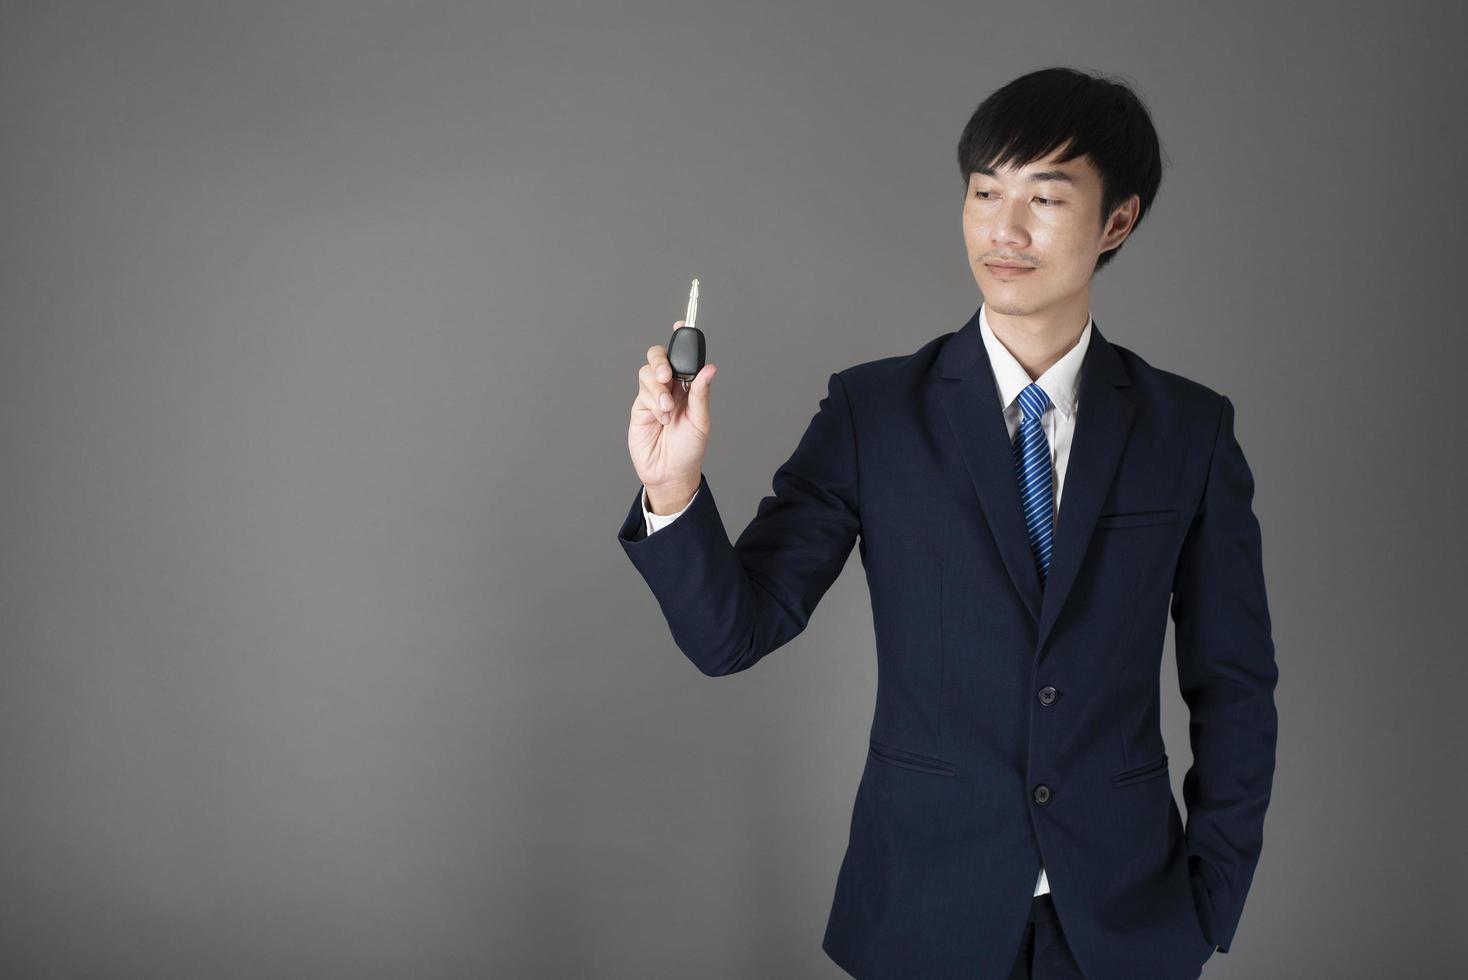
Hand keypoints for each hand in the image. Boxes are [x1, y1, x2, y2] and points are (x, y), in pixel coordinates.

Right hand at [627, 324, 715, 510]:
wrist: (669, 472)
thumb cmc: (689, 450)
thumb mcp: (701, 421)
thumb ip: (700, 394)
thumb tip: (710, 369)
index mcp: (689, 387)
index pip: (684, 357)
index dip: (682, 339)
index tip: (682, 325)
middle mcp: (671, 387)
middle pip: (659, 357)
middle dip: (661, 362)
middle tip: (667, 377)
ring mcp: (654, 395)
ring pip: (648, 372)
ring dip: (657, 388)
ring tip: (666, 410)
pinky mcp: (640, 406)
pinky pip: (643, 391)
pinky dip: (652, 401)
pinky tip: (660, 417)